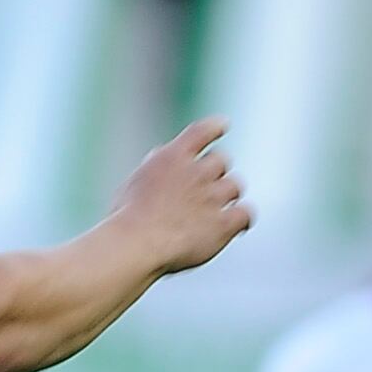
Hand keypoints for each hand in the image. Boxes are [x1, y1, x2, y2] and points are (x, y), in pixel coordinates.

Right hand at [110, 118, 252, 275]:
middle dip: (215, 173)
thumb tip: (163, 153)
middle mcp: (197, 172)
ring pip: (235, 186)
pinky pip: (245, 213)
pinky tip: (238, 227)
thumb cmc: (127, 220)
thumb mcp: (135, 182)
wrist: (135, 245)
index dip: (215, 127)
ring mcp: (212, 197)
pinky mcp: (223, 224)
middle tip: (203, 191)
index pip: (203, 131)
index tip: (223, 126)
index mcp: (173, 157)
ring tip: (213, 213)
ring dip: (227, 196)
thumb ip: (155, 166)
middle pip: (222, 160)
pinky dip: (242, 219)